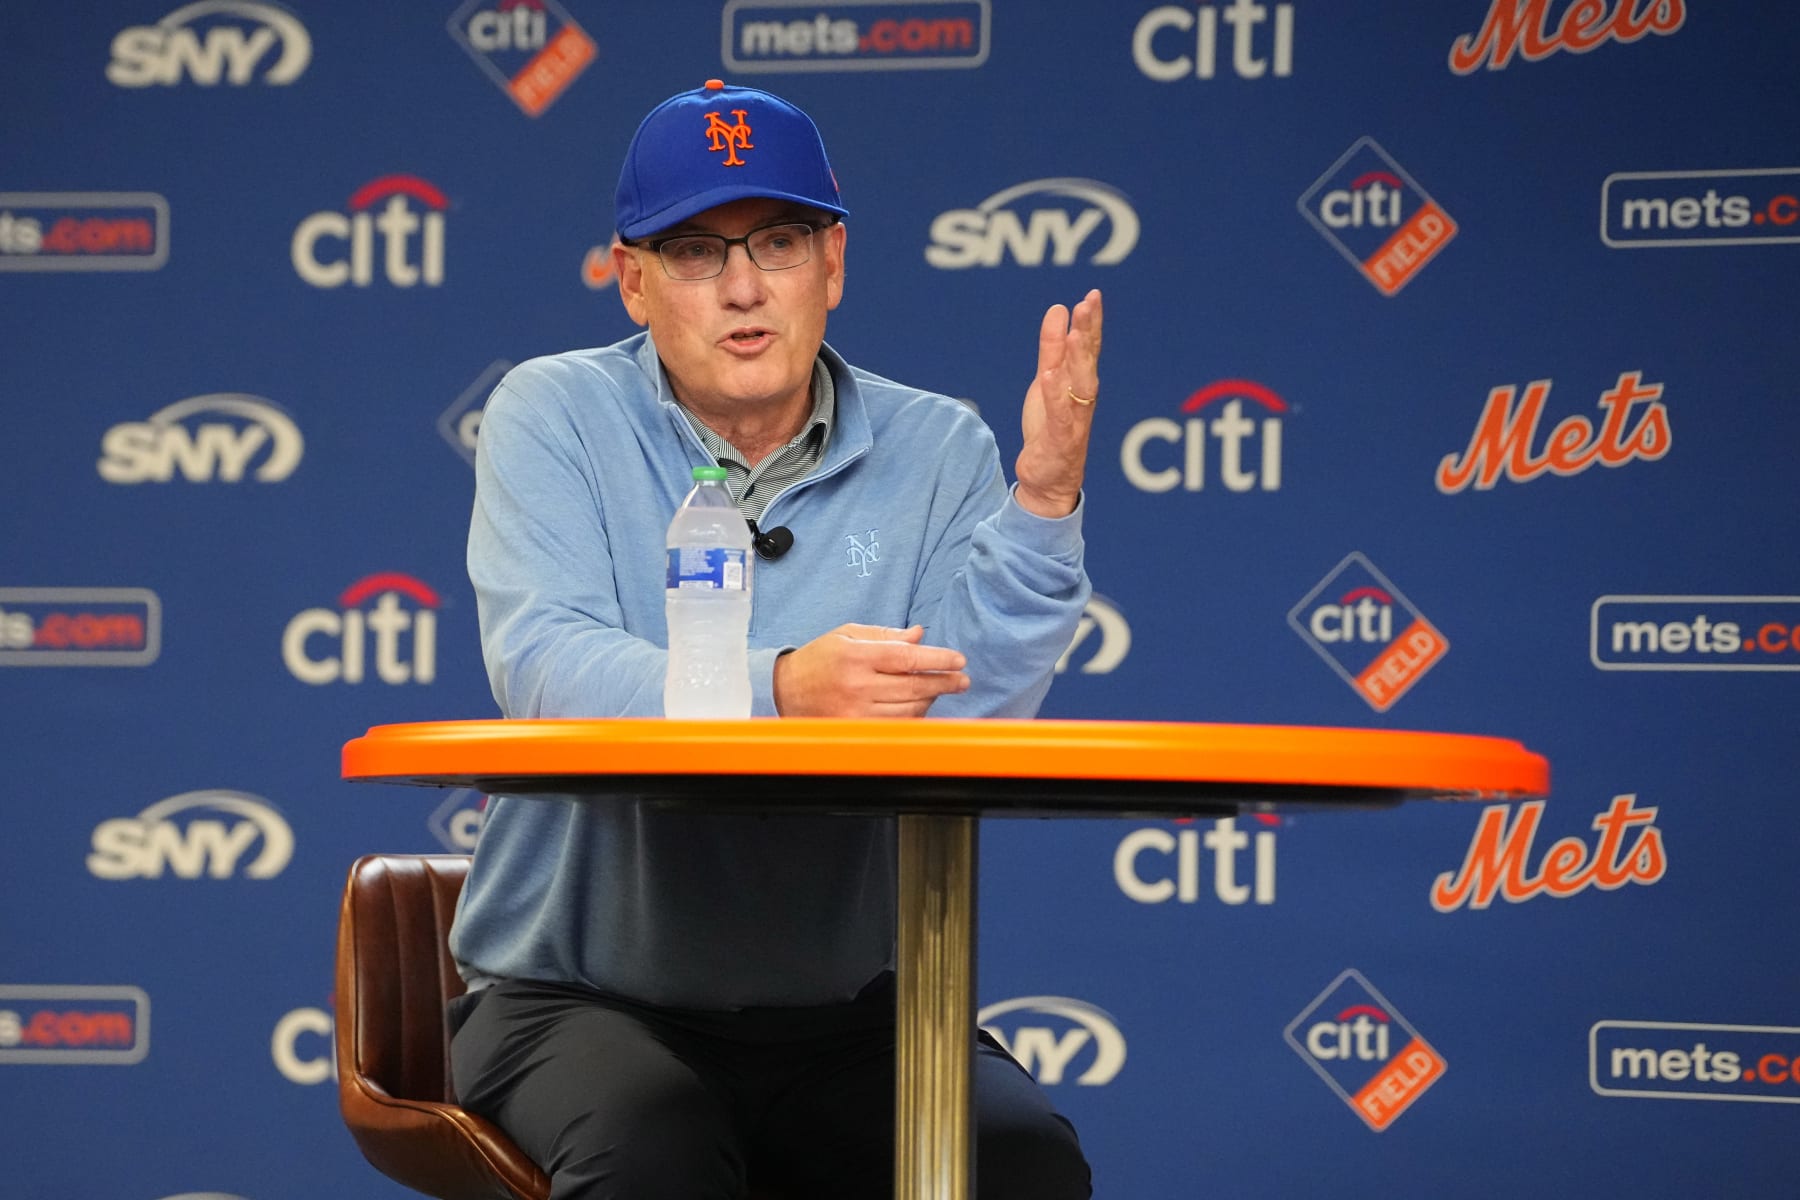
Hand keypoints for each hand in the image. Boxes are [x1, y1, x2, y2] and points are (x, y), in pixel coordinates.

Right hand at [773, 624, 969, 717]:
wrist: (784, 691)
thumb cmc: (818, 659)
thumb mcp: (847, 635)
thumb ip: (885, 635)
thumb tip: (920, 635)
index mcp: (856, 656)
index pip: (907, 658)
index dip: (938, 659)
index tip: (959, 661)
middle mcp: (857, 685)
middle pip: (913, 686)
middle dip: (944, 682)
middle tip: (962, 680)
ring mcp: (856, 711)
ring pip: (908, 709)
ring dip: (930, 699)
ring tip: (940, 689)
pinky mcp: (855, 729)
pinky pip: (896, 725)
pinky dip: (913, 716)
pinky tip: (921, 706)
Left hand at [1015, 289, 1102, 518]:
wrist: (1046, 481)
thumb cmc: (1050, 430)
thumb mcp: (1046, 383)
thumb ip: (1052, 349)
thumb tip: (1059, 310)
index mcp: (1079, 384)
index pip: (1088, 348)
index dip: (1091, 322)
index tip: (1092, 295)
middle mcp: (1082, 400)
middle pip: (1088, 362)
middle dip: (1089, 332)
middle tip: (1089, 304)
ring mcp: (1075, 422)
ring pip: (1081, 387)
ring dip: (1080, 360)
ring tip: (1076, 334)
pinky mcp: (1061, 443)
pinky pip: (1061, 418)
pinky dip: (1057, 397)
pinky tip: (1050, 377)